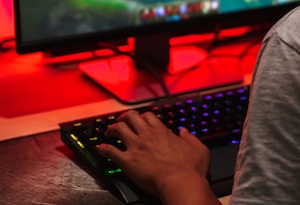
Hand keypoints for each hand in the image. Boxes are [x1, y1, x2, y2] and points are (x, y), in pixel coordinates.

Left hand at [96, 110, 217, 203]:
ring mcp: (136, 147)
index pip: (148, 116)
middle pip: (131, 117)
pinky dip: (104, 149)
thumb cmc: (189, 169)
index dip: (143, 116)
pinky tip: (100, 149)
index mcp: (162, 132)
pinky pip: (111, 152)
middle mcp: (147, 136)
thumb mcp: (199, 148)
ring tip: (109, 132)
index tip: (141, 119)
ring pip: (119, 130)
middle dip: (124, 117)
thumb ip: (191, 138)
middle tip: (122, 120)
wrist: (180, 182)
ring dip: (112, 129)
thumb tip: (185, 132)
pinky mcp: (128, 161)